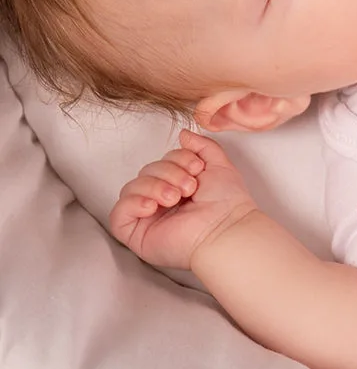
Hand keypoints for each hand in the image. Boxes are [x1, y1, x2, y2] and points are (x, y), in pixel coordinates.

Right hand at [109, 129, 257, 270]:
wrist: (225, 227)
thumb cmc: (226, 201)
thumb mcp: (218, 163)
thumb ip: (201, 145)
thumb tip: (183, 134)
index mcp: (176, 184)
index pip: (161, 160)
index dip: (177, 158)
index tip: (197, 168)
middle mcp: (160, 200)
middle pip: (146, 172)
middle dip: (168, 173)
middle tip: (189, 188)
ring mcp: (147, 218)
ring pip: (131, 188)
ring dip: (155, 186)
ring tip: (175, 198)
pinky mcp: (136, 235)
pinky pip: (118, 214)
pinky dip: (134, 203)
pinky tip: (153, 206)